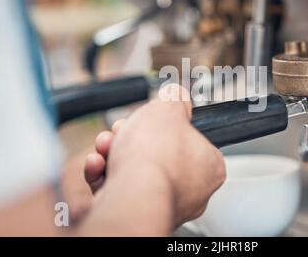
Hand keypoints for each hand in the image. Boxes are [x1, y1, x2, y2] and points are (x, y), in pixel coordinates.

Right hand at [84, 84, 225, 230]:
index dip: (167, 125)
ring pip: (136, 170)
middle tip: (125, 128)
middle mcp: (191, 190)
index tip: (153, 118)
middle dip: (133, 136)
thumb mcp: (169, 108)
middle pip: (158, 153)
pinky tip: (98, 162)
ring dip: (114, 151)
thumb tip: (176, 94)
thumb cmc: (156, 158)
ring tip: (107, 143)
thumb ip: (175, 98)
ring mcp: (163, 203)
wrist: (131, 195)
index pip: (192, 140)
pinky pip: (120, 187)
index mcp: (209, 167)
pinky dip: (105, 173)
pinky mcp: (136, 213)